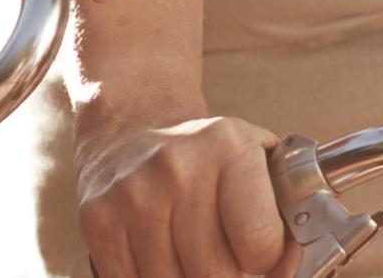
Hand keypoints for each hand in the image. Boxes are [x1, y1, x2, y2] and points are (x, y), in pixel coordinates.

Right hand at [77, 110, 291, 277]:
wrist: (128, 120)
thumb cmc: (203, 154)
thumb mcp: (254, 159)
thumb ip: (285, 213)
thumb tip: (286, 269)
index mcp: (225, 148)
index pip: (260, 246)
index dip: (266, 265)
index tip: (257, 255)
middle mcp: (175, 167)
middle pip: (216, 274)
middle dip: (224, 276)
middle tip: (220, 257)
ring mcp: (131, 195)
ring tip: (186, 254)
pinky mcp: (97, 218)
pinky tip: (156, 256)